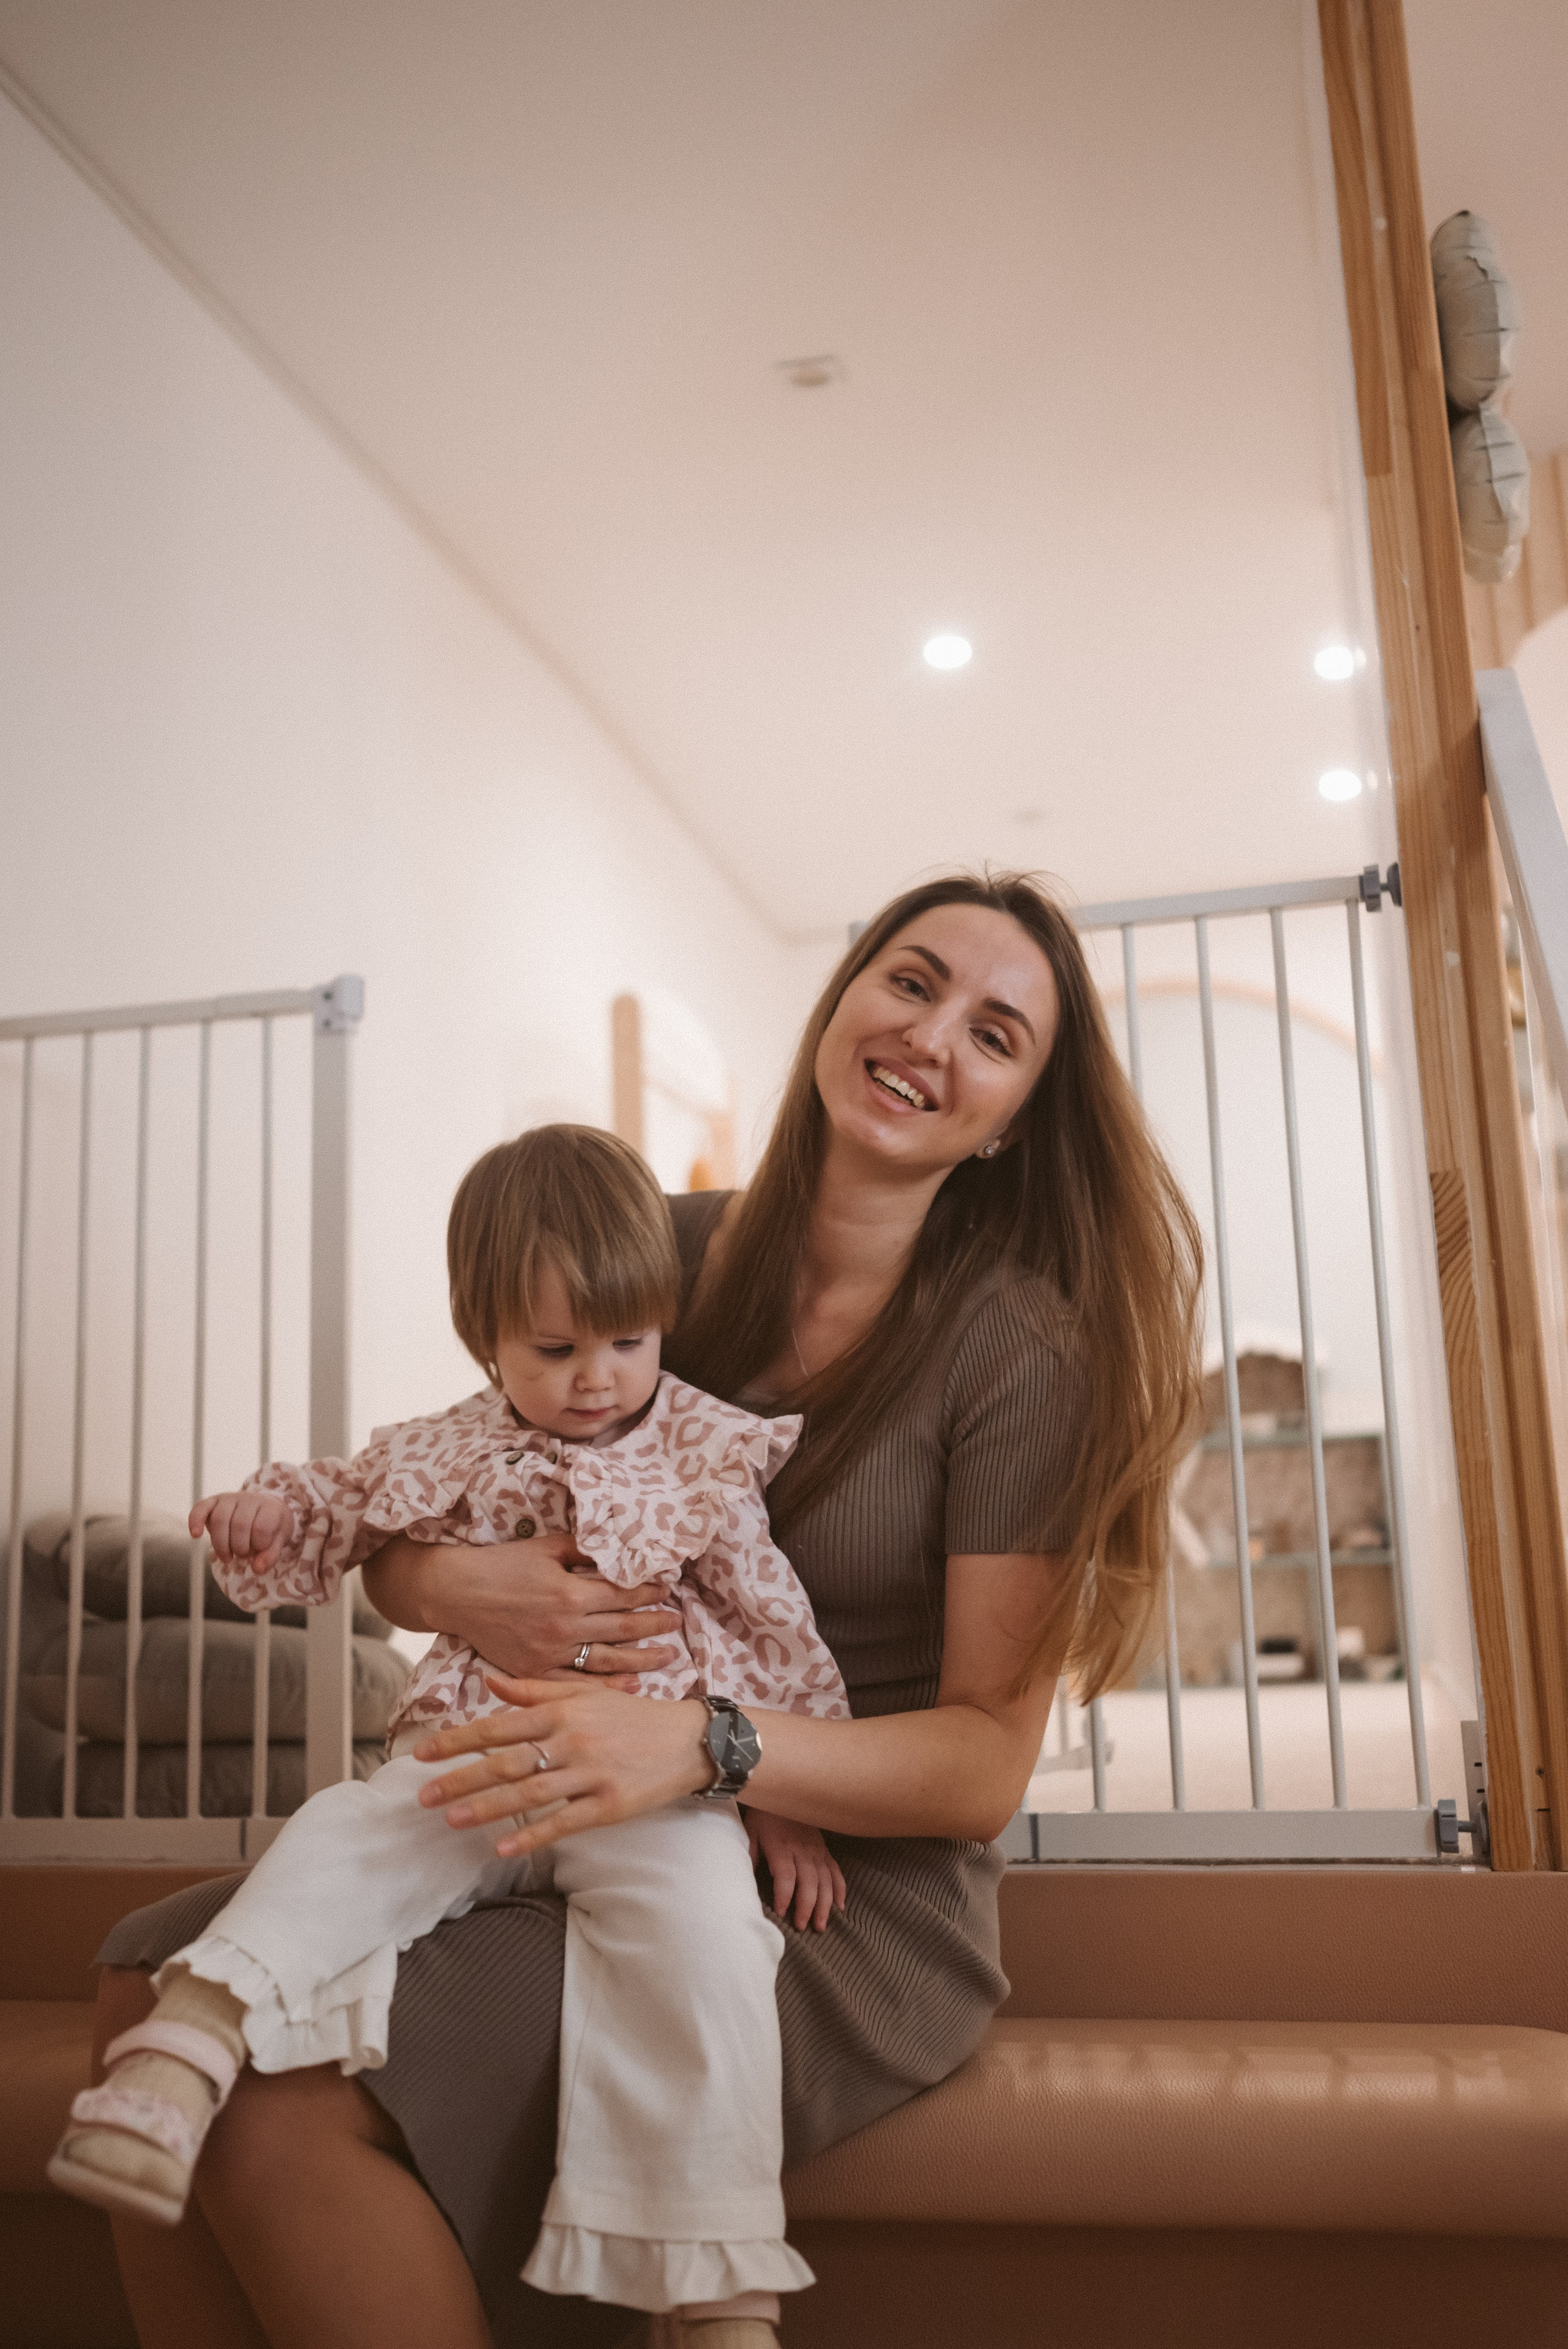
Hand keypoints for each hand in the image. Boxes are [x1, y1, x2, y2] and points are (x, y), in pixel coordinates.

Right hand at [190, 1490, 289, 1575]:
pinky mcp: (213, 1501)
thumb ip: (270, 1556)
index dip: (259, 1545)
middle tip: (242, 1555)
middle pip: (239, 1524)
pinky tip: (195, 1535)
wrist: (263, 1510)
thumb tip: (257, 1568)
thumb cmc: (270, 1528)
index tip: (260, 1549)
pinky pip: (201, 1507)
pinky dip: (195, 1520)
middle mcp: (249, 1499)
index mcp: (269, 1507)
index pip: (262, 1527)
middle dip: (239, 1547)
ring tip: (227, 1557)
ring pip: (220, 1519)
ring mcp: (230, 1498)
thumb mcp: (277, 1542)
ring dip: (221, 1545)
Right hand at [362, 1533, 684, 1688]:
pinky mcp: (534, 1671)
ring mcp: (550, 1652)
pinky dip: (606, 1686)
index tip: (668, 1590)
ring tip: (668, 1656)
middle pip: (623, 1629)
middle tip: (677, 1624)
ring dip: (642, 1659)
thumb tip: (619, 1545)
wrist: (456, 1593)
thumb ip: (584, 1548)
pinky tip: (630, 1685)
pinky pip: (577, 1683)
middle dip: (655, 1626)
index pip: (623, 1593)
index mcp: (570, 1591)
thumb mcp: (546, 1547)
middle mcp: (565, 1625)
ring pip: (608, 1660)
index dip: (650, 1592)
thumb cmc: (501, 1564)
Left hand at [414, 1673, 714, 1856]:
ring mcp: (591, 1774)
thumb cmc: (631, 1717)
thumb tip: (489, 1684)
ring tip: (453, 1820)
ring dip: (488, 1809)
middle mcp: (572, 1741)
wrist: (689, 1740)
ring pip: (530, 1794)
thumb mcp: (585, 1695)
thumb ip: (534, 1691)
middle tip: (423, 1797)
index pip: (499, 1726)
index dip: (458, 1741)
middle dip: (461, 1779)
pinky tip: (504, 1848)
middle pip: (506, 1762)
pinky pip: (564, 1823)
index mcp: (563, 1712)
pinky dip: (533, 1836)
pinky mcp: (609, 1805)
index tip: (422, 1754)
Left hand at [746, 1809, 846, 1932]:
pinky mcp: (824, 1849)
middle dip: (807, 1906)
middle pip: (809, 1882)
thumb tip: (741, 1882)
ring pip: (825, 1880)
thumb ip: (749, 1857)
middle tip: (802, 1926)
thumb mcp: (750, 1833)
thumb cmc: (763, 1815)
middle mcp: (802, 1850)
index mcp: (781, 1847)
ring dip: (824, 1904)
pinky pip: (835, 1871)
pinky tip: (839, 1906)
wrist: (784, 1791)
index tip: (781, 1913)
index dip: (784, 1896)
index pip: (786, 1876)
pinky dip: (839, 1889)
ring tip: (820, 1925)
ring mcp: (816, 1850)